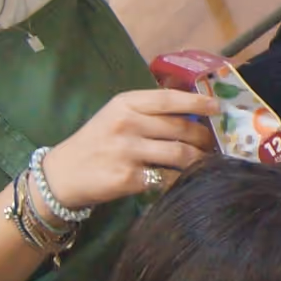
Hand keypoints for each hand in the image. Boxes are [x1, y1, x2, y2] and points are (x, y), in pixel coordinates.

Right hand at [38, 89, 216, 206]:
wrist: (62, 175)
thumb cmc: (96, 142)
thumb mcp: (116, 115)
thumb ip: (149, 110)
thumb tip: (194, 109)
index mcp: (125, 103)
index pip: (169, 99)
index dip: (197, 102)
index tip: (218, 107)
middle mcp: (127, 123)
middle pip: (181, 128)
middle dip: (204, 138)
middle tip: (213, 144)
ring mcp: (127, 151)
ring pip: (181, 154)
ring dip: (199, 160)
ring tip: (205, 163)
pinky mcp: (129, 178)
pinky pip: (168, 178)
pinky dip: (181, 180)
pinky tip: (186, 181)